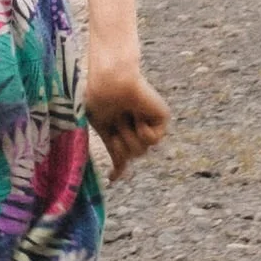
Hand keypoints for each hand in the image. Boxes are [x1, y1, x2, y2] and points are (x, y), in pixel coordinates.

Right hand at [85, 44, 168, 177]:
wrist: (109, 82)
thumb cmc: (98, 99)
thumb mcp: (101, 129)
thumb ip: (112, 151)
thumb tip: (115, 178)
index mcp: (118, 128)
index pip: (122, 154)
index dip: (118, 168)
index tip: (112, 178)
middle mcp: (134, 127)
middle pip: (130, 155)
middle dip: (120, 143)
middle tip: (116, 123)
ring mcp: (148, 123)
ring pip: (140, 151)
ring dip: (128, 135)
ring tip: (125, 115)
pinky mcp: (161, 118)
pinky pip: (153, 140)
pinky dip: (143, 129)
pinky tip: (138, 115)